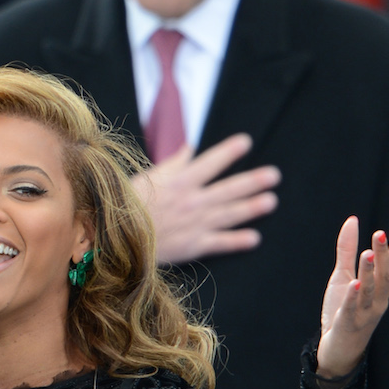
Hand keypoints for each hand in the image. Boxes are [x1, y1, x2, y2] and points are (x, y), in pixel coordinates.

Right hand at [133, 132, 279, 264]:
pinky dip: (237, 241)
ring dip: (252, 207)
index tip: (246, 142)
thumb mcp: (146, 178)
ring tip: (271, 201)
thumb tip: (190, 147)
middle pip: (228, 189)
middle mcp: (191, 201)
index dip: (229, 152)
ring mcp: (194, 224)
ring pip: (229, 214)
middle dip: (252, 181)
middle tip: (274, 175)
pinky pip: (219, 243)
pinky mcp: (192, 246)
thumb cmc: (126, 204)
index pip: (210, 162)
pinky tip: (254, 238)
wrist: (114, 239)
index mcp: (179, 181)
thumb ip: (172, 164)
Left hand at [316, 217, 388, 380]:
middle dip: (383, 254)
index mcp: (380, 288)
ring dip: (370, 271)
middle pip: (385, 274)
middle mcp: (379, 299)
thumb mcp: (344, 275)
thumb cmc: (344, 310)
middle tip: (381, 232)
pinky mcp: (350, 323)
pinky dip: (355, 296)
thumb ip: (348, 250)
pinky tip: (355, 283)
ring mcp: (366, 313)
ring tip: (368, 251)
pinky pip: (354, 308)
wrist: (339, 349)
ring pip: (371, 290)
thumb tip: (352, 220)